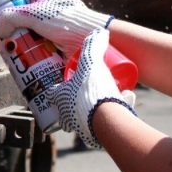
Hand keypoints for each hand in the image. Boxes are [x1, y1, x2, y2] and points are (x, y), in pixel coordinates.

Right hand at [0, 0, 112, 56]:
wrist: (88, 38)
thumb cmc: (65, 21)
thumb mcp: (33, 15)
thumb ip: (11, 17)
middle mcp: (42, 3)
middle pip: (16, 3)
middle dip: (3, 13)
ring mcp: (45, 19)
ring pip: (22, 22)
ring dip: (12, 31)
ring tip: (4, 40)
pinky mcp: (48, 35)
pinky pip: (30, 36)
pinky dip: (22, 42)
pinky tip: (17, 50)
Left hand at [46, 28, 135, 148]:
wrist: (106, 120)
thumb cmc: (91, 92)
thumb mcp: (91, 63)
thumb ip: (94, 47)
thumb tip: (99, 32)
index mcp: (59, 98)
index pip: (53, 92)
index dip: (58, 87)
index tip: (66, 81)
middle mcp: (64, 116)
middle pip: (65, 109)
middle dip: (73, 102)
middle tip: (85, 93)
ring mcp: (77, 129)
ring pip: (80, 120)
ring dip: (89, 112)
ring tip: (103, 102)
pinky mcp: (93, 139)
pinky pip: (98, 128)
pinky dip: (107, 119)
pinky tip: (118, 110)